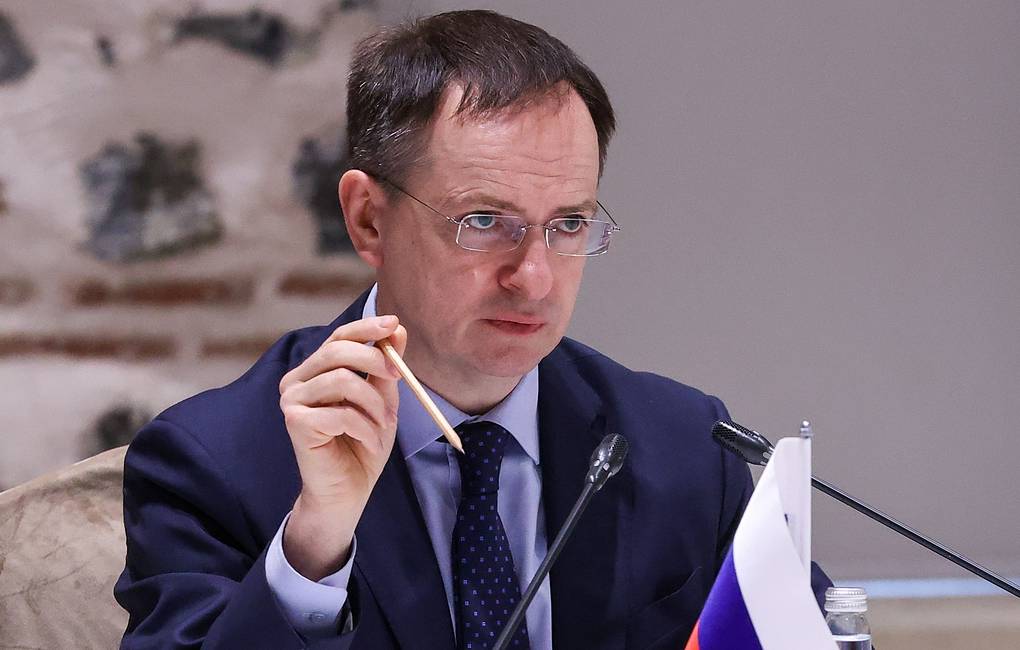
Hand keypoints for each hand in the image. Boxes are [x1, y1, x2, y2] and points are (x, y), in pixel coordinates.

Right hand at [278, 315, 406, 579]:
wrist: (347, 492)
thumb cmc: (362, 446)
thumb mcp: (382, 401)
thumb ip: (385, 368)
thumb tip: (397, 329)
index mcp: (315, 371)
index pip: (338, 337)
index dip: (366, 328)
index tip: (394, 324)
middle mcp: (297, 381)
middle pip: (336, 351)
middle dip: (374, 360)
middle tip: (398, 377)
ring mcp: (292, 400)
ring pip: (342, 380)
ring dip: (373, 404)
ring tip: (382, 426)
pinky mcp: (295, 422)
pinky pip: (341, 413)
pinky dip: (365, 428)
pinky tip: (370, 443)